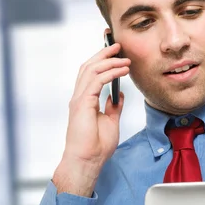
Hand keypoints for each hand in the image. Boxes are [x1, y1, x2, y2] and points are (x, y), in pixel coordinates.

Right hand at [53, 43, 130, 196]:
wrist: (88, 160)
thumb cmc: (96, 146)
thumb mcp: (111, 121)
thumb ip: (113, 107)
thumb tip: (119, 95)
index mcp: (85, 100)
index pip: (91, 73)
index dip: (101, 60)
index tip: (115, 51)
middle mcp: (80, 96)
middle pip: (89, 66)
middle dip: (103, 53)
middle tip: (117, 44)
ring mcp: (79, 99)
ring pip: (91, 70)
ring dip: (109, 61)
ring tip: (124, 58)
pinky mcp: (83, 103)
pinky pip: (96, 81)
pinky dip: (110, 73)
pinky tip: (122, 71)